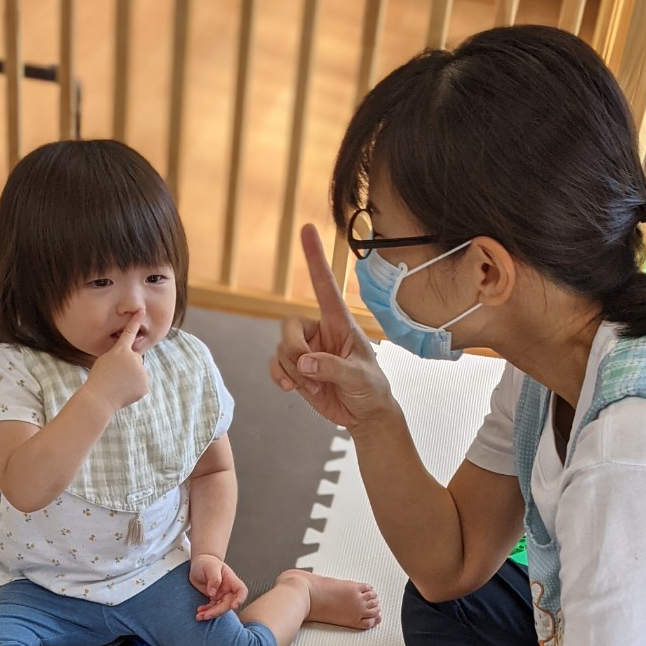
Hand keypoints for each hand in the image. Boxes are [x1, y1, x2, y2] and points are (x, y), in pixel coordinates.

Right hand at [82, 311, 148, 411]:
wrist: (100, 398)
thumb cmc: (98, 379)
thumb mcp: (105, 361)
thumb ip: (121, 357)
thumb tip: (134, 362)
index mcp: (121, 350)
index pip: (130, 332)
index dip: (136, 321)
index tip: (142, 310)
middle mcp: (134, 358)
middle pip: (135, 359)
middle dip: (129, 366)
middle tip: (116, 376)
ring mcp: (141, 372)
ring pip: (138, 373)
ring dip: (131, 378)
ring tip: (118, 385)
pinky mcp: (145, 385)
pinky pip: (141, 384)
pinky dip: (134, 388)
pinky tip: (124, 392)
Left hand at [190, 554, 247, 619]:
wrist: (200, 565)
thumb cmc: (207, 563)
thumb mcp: (210, 567)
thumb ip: (213, 578)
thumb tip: (213, 593)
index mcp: (231, 580)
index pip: (241, 590)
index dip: (240, 599)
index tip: (234, 606)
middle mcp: (228, 590)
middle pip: (228, 604)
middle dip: (218, 611)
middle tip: (206, 615)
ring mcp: (222, 596)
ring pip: (220, 609)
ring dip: (211, 614)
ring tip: (200, 616)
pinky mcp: (214, 599)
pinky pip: (212, 609)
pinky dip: (206, 612)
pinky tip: (199, 613)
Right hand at [269, 224, 396, 432]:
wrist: (364, 416)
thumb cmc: (370, 390)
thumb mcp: (359, 377)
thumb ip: (333, 368)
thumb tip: (305, 363)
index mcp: (340, 324)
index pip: (325, 286)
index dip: (315, 259)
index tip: (306, 229)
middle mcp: (320, 332)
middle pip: (289, 325)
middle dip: (292, 349)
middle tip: (307, 371)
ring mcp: (307, 350)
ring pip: (281, 349)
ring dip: (292, 372)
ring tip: (314, 387)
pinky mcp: (297, 370)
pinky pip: (275, 365)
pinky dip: (280, 377)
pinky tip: (293, 389)